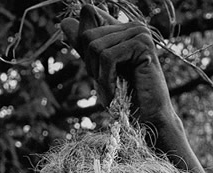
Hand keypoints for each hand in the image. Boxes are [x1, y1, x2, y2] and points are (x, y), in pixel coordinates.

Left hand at [60, 5, 172, 123]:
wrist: (147, 119)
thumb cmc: (124, 98)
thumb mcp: (98, 68)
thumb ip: (84, 46)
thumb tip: (65, 22)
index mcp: (123, 28)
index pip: (88, 13)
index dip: (83, 41)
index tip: (98, 68)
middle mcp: (134, 26)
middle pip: (88, 33)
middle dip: (91, 63)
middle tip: (107, 82)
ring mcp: (140, 33)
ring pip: (95, 45)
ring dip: (99, 74)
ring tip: (113, 88)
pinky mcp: (143, 45)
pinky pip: (108, 56)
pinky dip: (107, 79)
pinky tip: (116, 91)